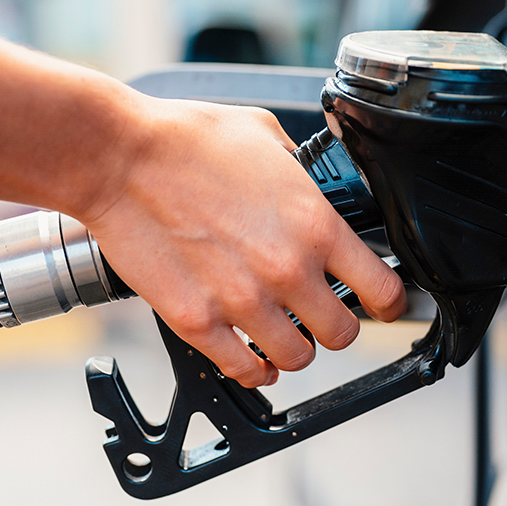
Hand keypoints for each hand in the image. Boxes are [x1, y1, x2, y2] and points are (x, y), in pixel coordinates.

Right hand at [75, 94, 406, 388]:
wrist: (119, 159)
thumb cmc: (182, 140)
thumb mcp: (264, 136)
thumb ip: (297, 172)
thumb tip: (306, 186)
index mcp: (314, 225)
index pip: (383, 289)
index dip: (387, 301)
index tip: (378, 302)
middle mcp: (286, 271)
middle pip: (342, 333)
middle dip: (334, 325)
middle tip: (317, 315)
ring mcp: (241, 302)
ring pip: (296, 358)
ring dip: (292, 348)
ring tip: (280, 335)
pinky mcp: (197, 322)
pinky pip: (243, 369)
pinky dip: (253, 370)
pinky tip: (252, 359)